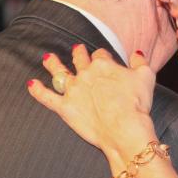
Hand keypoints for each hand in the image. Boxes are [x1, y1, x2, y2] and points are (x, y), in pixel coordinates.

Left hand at [27, 44, 157, 160]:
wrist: (124, 128)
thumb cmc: (137, 103)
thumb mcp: (146, 77)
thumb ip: (140, 62)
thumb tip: (136, 53)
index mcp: (104, 65)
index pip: (100, 54)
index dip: (102, 56)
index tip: (104, 59)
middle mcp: (86, 74)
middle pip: (79, 59)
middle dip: (78, 54)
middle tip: (76, 49)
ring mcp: (73, 91)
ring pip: (59, 73)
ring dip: (53, 64)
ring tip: (47, 58)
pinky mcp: (65, 108)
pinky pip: (46, 97)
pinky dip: (37, 90)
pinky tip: (31, 84)